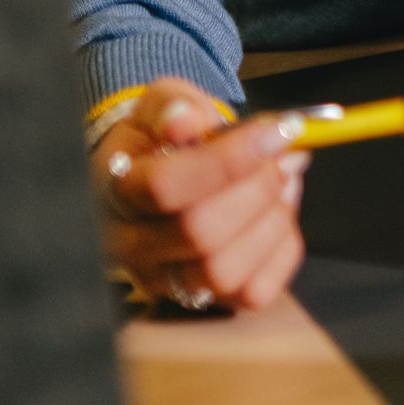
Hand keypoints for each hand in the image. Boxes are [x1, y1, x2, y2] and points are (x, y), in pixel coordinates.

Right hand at [90, 78, 305, 314]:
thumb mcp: (161, 104)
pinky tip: (280, 211)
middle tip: (286, 153)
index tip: (276, 131)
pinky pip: (253, 293)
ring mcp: (164, 280)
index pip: (166, 186)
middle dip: (259, 187)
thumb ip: (173, 106)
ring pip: (225, 272)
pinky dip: (281, 250)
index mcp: (117, 190)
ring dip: (272, 220)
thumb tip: (187, 121)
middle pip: (200, 233)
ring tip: (285, 177)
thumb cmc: (161, 136)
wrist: (158, 169)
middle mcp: (130, 245)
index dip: (229, 159)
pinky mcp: (203, 300)